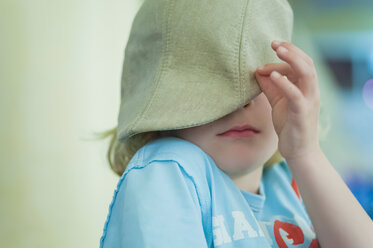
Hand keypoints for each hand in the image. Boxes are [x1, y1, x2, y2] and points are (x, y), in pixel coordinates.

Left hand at [255, 40, 320, 160]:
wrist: (298, 151)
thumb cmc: (289, 125)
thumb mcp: (278, 102)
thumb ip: (270, 87)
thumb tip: (257, 71)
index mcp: (306, 88)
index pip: (301, 63)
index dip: (289, 52)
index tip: (272, 46)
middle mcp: (311, 92)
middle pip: (307, 64)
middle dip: (291, 50)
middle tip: (274, 42)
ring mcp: (308, 102)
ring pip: (306, 74)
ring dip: (292, 60)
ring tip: (277, 50)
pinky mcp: (301, 114)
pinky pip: (295, 94)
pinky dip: (285, 83)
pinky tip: (273, 75)